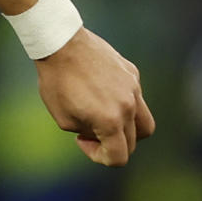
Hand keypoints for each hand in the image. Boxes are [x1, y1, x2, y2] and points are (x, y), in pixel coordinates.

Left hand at [34, 28, 154, 165]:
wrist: (60, 42)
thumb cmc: (57, 81)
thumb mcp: (64, 119)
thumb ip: (88, 133)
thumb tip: (101, 133)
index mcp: (110, 121)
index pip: (119, 158)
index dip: (100, 157)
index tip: (82, 140)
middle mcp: (128, 106)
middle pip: (132, 142)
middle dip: (111, 144)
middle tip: (89, 130)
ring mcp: (133, 87)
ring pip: (145, 122)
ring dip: (129, 130)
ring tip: (107, 119)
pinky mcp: (132, 72)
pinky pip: (136, 97)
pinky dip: (124, 103)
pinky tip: (102, 92)